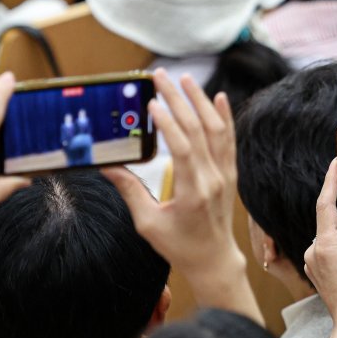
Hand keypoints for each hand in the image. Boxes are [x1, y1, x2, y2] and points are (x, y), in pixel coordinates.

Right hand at [103, 70, 261, 324]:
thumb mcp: (148, 223)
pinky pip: (229, 140)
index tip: (152, 102)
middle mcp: (214, 179)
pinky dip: (225, 118)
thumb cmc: (179, 246)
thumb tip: (106, 165)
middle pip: (198, 131)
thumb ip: (129, 191)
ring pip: (217, 131)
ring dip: (202, 102)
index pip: (183, 149)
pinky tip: (219, 98)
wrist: (214, 259)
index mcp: (194, 192)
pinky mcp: (230, 174)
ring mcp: (225, 175)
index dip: (168, 123)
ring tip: (186, 79)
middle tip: (161, 77)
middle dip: (179, 100)